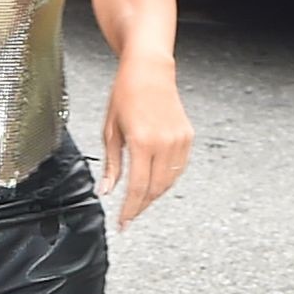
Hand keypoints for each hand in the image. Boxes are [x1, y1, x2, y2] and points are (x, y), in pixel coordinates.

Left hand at [99, 52, 192, 227]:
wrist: (149, 70)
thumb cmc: (125, 94)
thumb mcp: (110, 130)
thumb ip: (111, 165)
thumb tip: (106, 191)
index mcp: (142, 142)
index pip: (137, 188)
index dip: (130, 210)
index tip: (122, 224)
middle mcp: (164, 143)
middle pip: (155, 189)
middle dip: (141, 206)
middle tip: (128, 216)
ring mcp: (179, 140)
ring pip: (169, 182)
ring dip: (153, 195)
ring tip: (139, 201)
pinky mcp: (188, 136)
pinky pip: (178, 168)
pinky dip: (166, 179)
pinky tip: (154, 181)